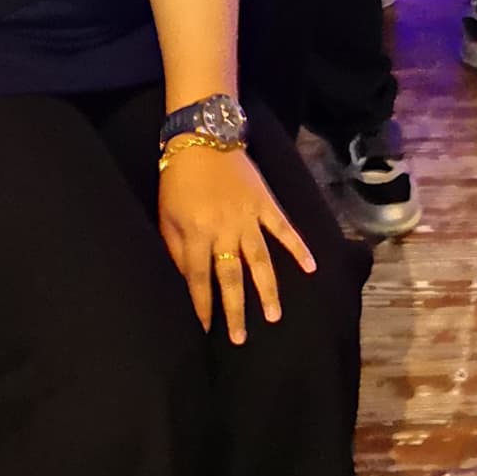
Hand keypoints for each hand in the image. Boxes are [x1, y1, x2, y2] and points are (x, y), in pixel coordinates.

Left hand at [157, 142, 315, 344]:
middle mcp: (224, 229)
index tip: (207, 328)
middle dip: (235, 309)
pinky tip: (310, 268)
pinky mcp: (265, 203)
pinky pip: (284, 228)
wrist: (203, 137)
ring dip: (267, 289)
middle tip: (241, 338)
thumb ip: (176, 249)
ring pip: (260, 260)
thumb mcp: (167, 215)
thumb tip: (189, 279)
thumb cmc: (178, 179)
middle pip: (231, 277)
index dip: (203, 305)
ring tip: (274, 315)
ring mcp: (248, 216)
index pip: (199, 278)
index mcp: (196, 232)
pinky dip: (298, 247)